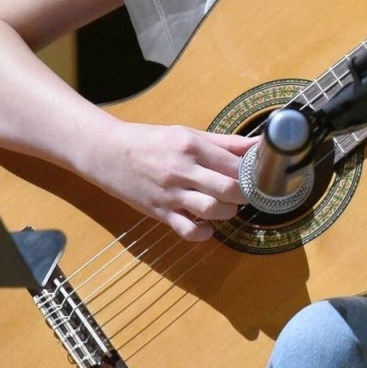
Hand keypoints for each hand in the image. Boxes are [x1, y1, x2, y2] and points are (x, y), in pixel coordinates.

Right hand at [80, 120, 252, 240]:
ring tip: (227, 207)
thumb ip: (225, 143)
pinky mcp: (160, 212)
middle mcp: (182, 169)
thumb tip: (257, 145)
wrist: (108, 154)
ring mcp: (170, 193)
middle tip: (244, 194)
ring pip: (212, 210)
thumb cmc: (151, 142)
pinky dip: (203, 233)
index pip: (234, 164)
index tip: (254, 177)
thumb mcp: (188, 134)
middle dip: (244, 195)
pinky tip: (207, 226)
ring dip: (228, 213)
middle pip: (228, 188)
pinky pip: (187, 230)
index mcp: (192, 146)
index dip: (250, 174)